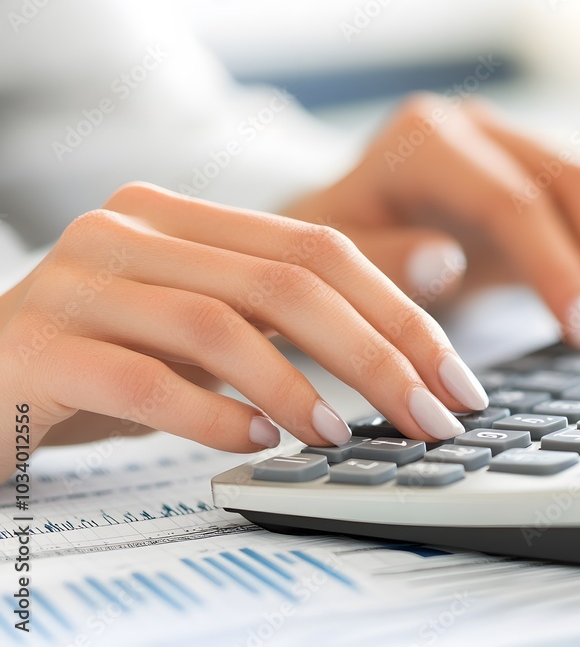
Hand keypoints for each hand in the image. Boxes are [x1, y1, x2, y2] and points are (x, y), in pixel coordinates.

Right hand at [0, 183, 487, 479]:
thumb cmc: (109, 357)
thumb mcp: (214, 321)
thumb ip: (310, 297)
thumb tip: (443, 264)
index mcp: (183, 216)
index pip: (320, 248)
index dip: (400, 314)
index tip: (456, 381)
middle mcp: (130, 230)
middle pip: (284, 280)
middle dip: (374, 354)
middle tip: (430, 417)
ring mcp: (78, 283)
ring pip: (215, 323)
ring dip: (295, 387)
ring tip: (342, 437)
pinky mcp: (36, 347)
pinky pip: (140, 380)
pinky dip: (211, 416)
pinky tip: (254, 445)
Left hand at [284, 94, 579, 350]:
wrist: (349, 230)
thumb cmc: (333, 254)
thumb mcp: (331, 264)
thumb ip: (382, 261)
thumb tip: (444, 259)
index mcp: (426, 140)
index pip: (513, 200)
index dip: (558, 267)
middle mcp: (480, 129)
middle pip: (577, 183)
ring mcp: (518, 145)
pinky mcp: (543, 176)